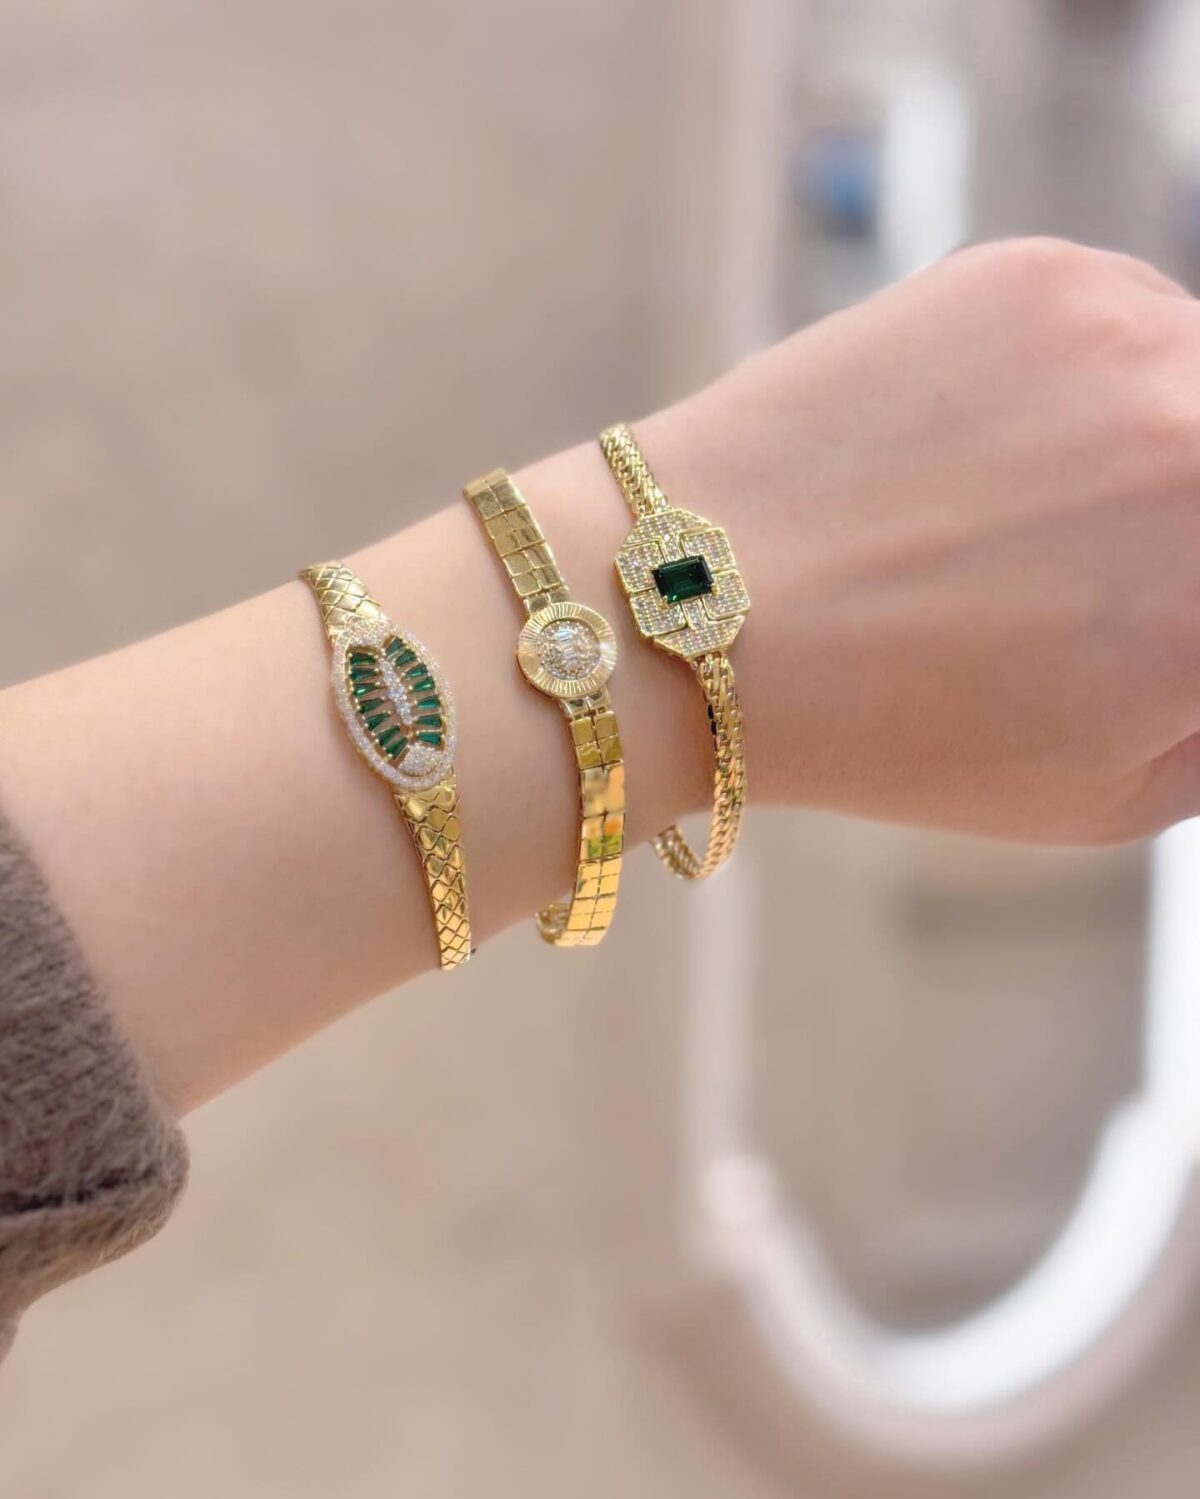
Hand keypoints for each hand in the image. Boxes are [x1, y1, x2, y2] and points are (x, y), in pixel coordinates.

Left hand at [646, 237, 1199, 842]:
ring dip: (1162, 443)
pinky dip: (1096, 380)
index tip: (1146, 609)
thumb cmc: (894, 726)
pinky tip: (992, 447)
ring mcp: (1135, 341)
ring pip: (1199, 385)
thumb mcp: (1106, 790)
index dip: (1178, 603)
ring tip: (1035, 513)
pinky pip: (1133, 321)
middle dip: (1171, 535)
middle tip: (1101, 565)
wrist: (702, 607)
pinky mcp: (1047, 276)